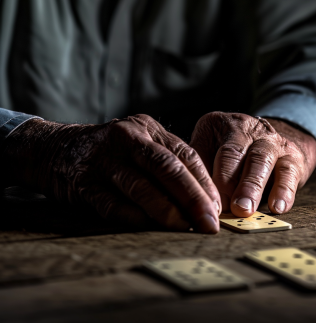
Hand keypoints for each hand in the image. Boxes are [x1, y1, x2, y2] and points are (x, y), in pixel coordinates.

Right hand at [3, 115, 220, 232]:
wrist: (57, 149)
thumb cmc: (111, 153)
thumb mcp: (139, 144)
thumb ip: (167, 163)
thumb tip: (203, 200)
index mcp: (147, 129)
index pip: (184, 155)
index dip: (204, 183)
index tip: (217, 208)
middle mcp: (127, 138)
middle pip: (167, 168)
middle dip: (192, 198)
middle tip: (208, 223)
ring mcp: (104, 158)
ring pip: (141, 186)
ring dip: (165, 210)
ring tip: (182, 227)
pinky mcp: (84, 181)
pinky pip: (111, 203)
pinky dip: (132, 216)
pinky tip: (146, 226)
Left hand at [190, 112, 315, 216]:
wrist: (278, 139)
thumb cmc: (236, 153)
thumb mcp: (213, 151)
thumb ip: (201, 169)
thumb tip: (187, 197)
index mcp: (219, 125)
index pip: (207, 149)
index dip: (203, 176)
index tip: (201, 200)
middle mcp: (246, 128)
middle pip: (233, 153)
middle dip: (226, 181)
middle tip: (220, 206)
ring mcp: (270, 141)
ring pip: (260, 161)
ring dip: (250, 187)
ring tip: (244, 209)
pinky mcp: (292, 156)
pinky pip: (288, 173)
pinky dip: (283, 191)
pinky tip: (277, 207)